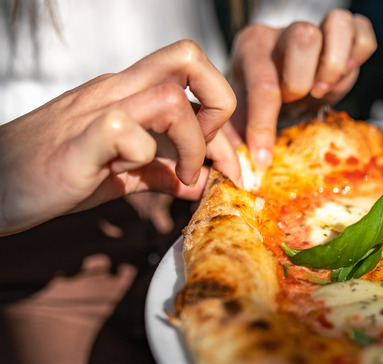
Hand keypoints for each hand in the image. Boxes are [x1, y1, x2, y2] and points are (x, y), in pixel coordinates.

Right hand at [0, 40, 237, 235]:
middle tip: (210, 153)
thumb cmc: (55, 174)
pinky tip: (131, 172)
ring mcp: (97, 112)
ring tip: (181, 175)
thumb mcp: (120, 174)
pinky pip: (124, 130)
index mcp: (129, 93)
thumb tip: (203, 181)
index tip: (222, 160)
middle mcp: (117, 91)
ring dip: (192, 142)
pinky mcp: (77, 143)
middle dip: (221, 104)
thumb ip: (161, 173)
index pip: (193, 70)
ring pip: (171, 97)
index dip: (222, 111)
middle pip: (189, 58)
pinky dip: (142, 155)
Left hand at [228, 9, 376, 164]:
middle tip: (300, 100)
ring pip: (338, 23)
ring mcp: (316, 28)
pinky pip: (361, 29)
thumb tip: (237, 173)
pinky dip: (359, 53)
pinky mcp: (344, 31)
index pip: (262, 83)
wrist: (283, 82)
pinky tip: (344, 74)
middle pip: (303, 37)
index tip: (264, 158)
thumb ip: (234, 139)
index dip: (264, 125)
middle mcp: (284, 32)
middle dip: (304, 79)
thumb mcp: (240, 117)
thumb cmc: (262, 100)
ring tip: (324, 88)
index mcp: (252, 48)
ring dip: (336, 63)